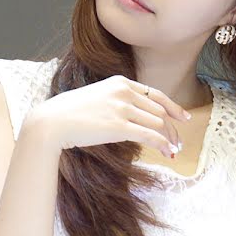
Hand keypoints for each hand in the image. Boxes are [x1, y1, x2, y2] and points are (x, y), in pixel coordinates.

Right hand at [25, 76, 191, 158]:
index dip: (173, 107)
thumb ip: (115, 101)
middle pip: (160, 111)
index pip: (155, 95)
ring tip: (173, 151)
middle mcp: (124, 92)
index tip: (183, 118)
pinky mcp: (119, 126)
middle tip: (178, 143)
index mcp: (120, 82)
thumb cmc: (69, 113)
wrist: (52, 121)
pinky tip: (167, 153)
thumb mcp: (97, 97)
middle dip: (172, 129)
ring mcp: (122, 108)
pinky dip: (162, 145)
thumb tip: (133, 118)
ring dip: (169, 139)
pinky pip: (150, 135)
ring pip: (158, 123)